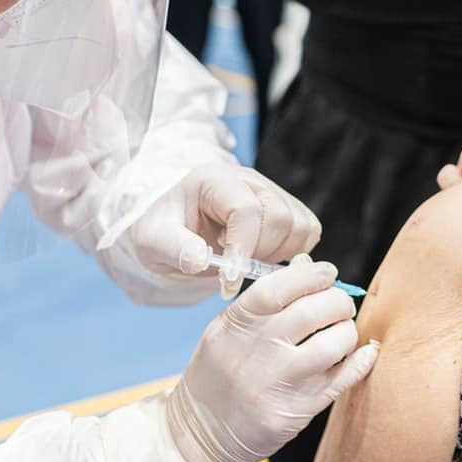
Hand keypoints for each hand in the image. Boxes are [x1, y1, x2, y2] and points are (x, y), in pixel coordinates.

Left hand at [129, 163, 322, 297]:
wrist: (174, 226)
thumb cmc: (164, 230)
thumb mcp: (152, 241)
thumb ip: (175, 249)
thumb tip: (202, 261)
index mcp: (215, 180)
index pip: (246, 209)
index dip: (242, 248)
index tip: (228, 281)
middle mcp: (250, 180)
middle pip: (280, 216)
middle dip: (259, 253)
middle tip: (232, 272)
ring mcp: (272, 191)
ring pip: (300, 224)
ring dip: (278, 254)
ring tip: (246, 263)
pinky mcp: (287, 206)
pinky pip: (308, 231)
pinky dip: (293, 252)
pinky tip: (263, 259)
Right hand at [165, 257, 378, 461]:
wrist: (198, 434)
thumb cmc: (217, 375)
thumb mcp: (228, 330)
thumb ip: (266, 299)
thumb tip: (308, 263)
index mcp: (237, 325)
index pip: (280, 286)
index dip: (312, 274)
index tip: (328, 273)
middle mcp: (258, 352)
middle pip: (315, 311)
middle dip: (338, 301)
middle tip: (340, 305)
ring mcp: (279, 383)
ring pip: (334, 344)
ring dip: (347, 332)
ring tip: (342, 332)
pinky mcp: (297, 411)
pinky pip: (343, 379)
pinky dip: (362, 361)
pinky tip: (365, 353)